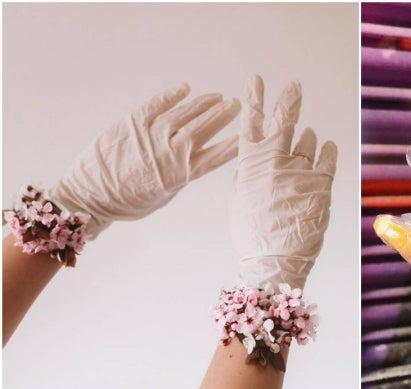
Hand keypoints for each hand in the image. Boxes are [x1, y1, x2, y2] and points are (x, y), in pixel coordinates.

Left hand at [51, 84, 239, 238]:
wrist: (91, 196)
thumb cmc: (127, 203)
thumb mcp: (163, 195)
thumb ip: (181, 175)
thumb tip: (192, 160)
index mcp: (182, 174)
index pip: (217, 154)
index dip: (233, 142)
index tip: (245, 133)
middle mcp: (172, 151)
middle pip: (205, 127)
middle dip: (223, 114)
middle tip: (236, 104)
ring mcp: (153, 134)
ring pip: (185, 113)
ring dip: (204, 103)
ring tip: (217, 97)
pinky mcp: (133, 122)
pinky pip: (157, 103)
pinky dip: (173, 95)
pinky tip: (185, 89)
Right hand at [231, 75, 335, 288]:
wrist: (275, 260)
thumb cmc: (254, 234)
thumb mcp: (239, 200)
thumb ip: (247, 173)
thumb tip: (254, 158)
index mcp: (249, 164)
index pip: (250, 123)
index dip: (254, 99)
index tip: (256, 80)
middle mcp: (274, 161)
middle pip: (284, 121)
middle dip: (289, 101)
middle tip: (294, 86)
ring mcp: (299, 169)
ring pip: (308, 141)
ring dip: (307, 140)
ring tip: (305, 147)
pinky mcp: (322, 182)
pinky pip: (328, 156)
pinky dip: (328, 150)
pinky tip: (327, 147)